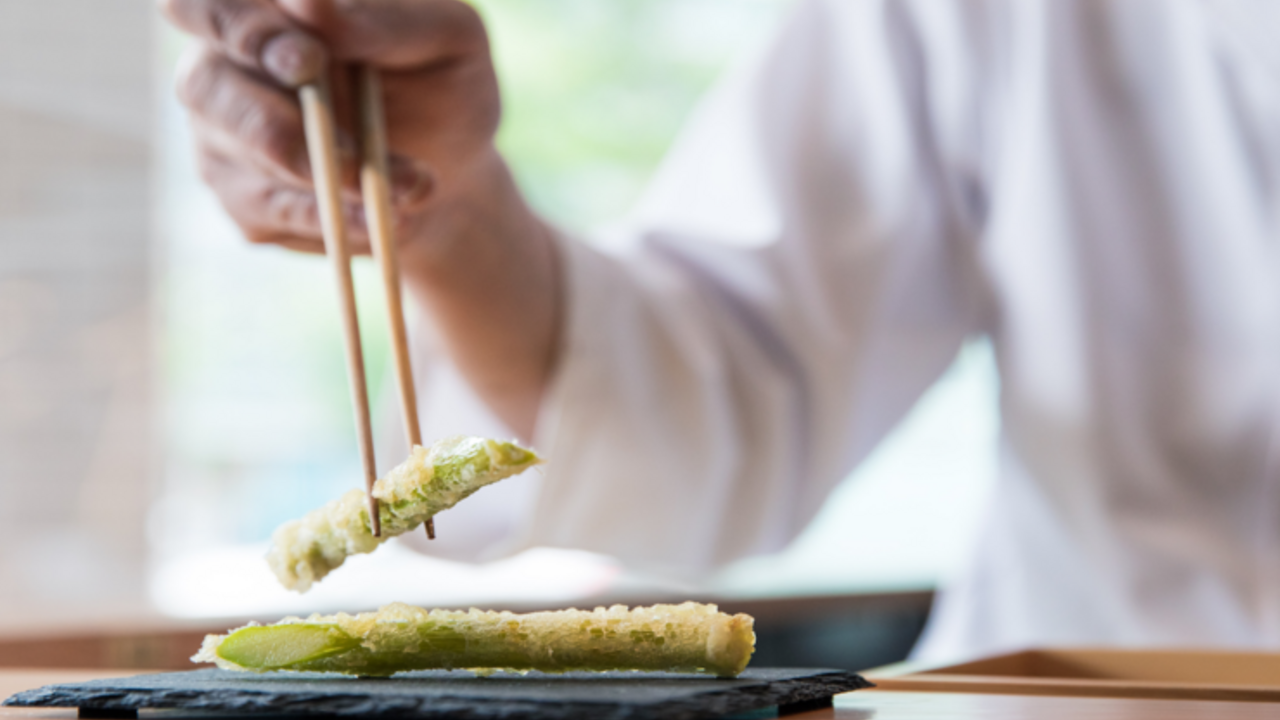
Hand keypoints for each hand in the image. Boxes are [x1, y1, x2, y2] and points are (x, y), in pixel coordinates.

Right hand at [164, 0, 560, 437]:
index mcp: (263, 9)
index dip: (237, 27)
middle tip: (350, 153)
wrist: (454, 170)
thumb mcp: (446, 41)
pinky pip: (270, 214)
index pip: (202, 4)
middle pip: (205, 86)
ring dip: (332, 178)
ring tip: (412, 189)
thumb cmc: (444, 83)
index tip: (307, 60)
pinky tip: (386, 221)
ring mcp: (224, 135)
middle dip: (279, 124)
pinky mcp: (243, 199)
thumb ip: (385, 19)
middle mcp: (223, 64)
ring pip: (246, 159)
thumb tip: (309, 1)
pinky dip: (337, 219)